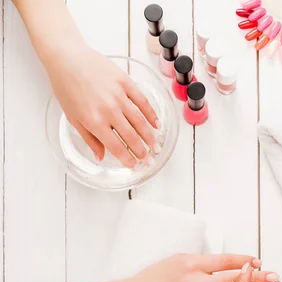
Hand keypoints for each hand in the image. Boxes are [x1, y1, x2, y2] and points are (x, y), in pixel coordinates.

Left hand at [47, 45, 158, 166]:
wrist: (66, 58)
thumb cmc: (66, 87)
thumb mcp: (73, 118)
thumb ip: (89, 139)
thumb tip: (101, 157)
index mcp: (94, 122)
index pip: (116, 147)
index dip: (127, 159)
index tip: (133, 165)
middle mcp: (108, 110)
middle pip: (131, 137)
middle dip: (141, 151)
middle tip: (147, 158)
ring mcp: (118, 95)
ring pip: (139, 121)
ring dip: (148, 136)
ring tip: (154, 146)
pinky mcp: (124, 82)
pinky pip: (142, 101)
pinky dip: (151, 114)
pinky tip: (156, 124)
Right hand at [125, 254, 279, 281]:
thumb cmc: (153, 277)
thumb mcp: (176, 259)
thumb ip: (199, 261)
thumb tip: (222, 261)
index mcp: (191, 264)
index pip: (224, 261)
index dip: (244, 261)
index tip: (258, 262)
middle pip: (231, 279)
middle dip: (255, 278)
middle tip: (273, 277)